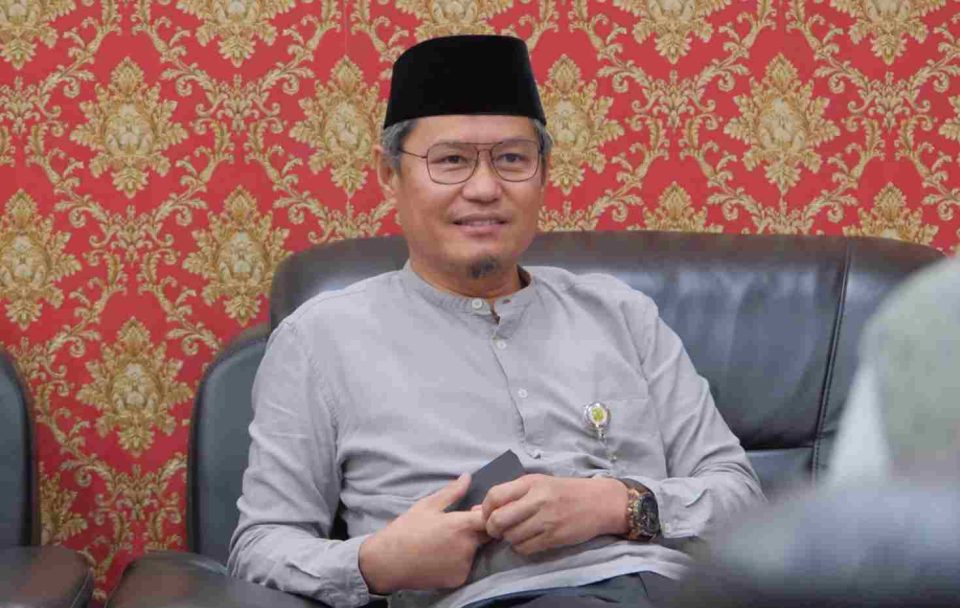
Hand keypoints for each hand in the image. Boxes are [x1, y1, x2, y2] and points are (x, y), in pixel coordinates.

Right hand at [359, 474, 489, 593]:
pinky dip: (459, 561)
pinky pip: (466, 566)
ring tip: (445, 542)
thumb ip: (452, 492)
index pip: (490, 518)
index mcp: (460, 526)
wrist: (388, 562)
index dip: (486, 514)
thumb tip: (467, 477)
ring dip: (468, 545)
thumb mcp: (427, 505)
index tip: (475, 513)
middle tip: (456, 527)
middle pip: (486, 535)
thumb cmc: (406, 529)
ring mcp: (463, 565)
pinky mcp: (459, 579)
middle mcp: (466, 547)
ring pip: (475, 551)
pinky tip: (442, 557)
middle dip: (478, 529)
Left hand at [481, 475, 627, 555]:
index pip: (494, 495)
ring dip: (508, 538)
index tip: (487, 515)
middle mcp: (537, 500)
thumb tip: (476, 510)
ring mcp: (546, 520)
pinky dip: (521, 547)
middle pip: (498, 520)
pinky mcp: (554, 537)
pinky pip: (526, 548)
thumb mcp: (538, 484)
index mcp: (531, 482)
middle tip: (497, 530)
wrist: (599, 502)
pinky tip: (528, 540)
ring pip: (511, 536)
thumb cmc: (565, 491)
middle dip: (492, 528)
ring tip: (517, 533)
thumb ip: (509, 494)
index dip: (485, 509)